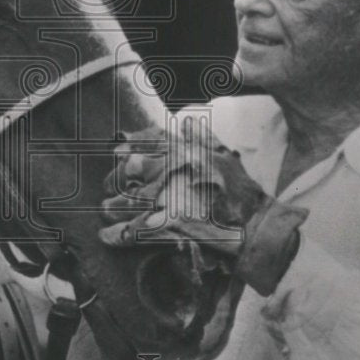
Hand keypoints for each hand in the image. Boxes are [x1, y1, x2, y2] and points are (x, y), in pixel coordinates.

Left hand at [98, 118, 307, 295]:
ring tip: (106, 208)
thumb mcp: (224, 156)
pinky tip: (105, 237)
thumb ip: (202, 137)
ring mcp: (168, 200)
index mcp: (184, 153)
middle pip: (129, 173)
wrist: (254, 227)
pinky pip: (132, 231)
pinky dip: (116, 236)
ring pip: (126, 201)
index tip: (117, 151)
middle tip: (109, 186)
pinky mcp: (167, 227)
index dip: (129, 147)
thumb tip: (186, 122)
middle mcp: (172, 172)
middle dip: (115, 180)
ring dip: (112, 206)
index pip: (146, 144)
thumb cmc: (241, 191)